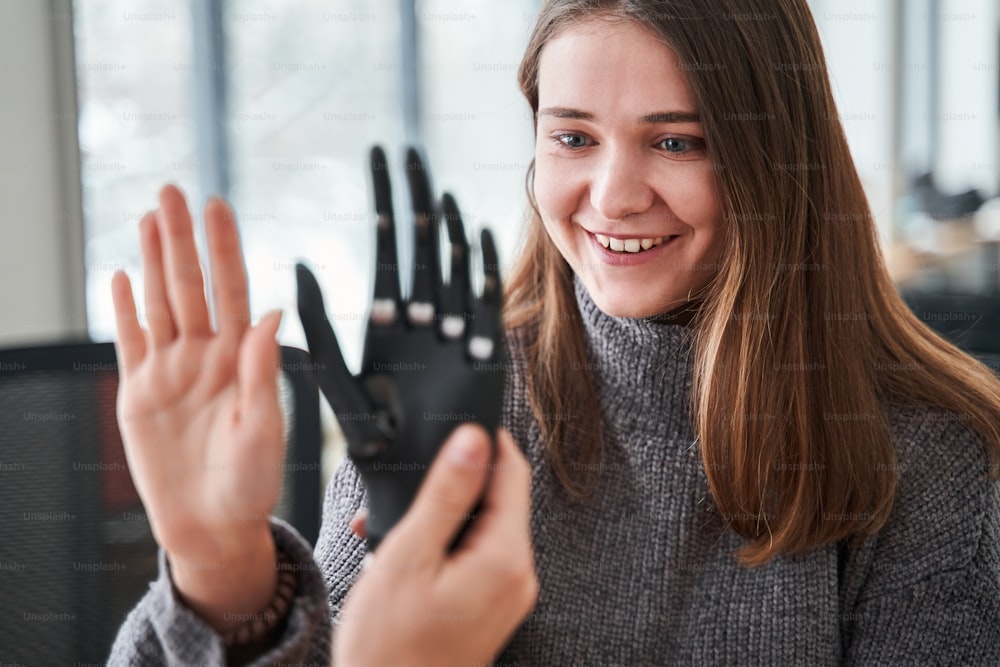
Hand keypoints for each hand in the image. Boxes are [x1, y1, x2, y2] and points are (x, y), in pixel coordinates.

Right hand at [111, 185, 281, 630]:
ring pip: (159, 302)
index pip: (232, 290)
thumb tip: (272, 312)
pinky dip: (124, 309)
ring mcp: (170, 370)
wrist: (210, 525)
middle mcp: (204, 355)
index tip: (218, 205)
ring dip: (153, 260)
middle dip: (181, 239)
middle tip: (172, 190)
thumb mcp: (265, 428)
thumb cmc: (250, 483)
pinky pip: (130, 341)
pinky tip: (122, 274)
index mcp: (239, 359)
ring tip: (149, 217)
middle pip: (190, 285)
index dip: (224, 248)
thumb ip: (262, 371)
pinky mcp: (139, 392)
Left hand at [297, 146, 505, 549]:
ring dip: (447, 228)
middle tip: (411, 155)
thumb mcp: (334, 383)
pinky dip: (482, 269)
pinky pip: (485, 304)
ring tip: (439, 188)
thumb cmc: (371, 449)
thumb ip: (316, 327)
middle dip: (416, 201)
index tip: (380, 159)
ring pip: (452, 269)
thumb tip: (295, 267)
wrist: (415, 491)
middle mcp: (421, 324)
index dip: (384, 202)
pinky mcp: (485, 356)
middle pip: (421, 249)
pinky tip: (477, 232)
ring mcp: (454, 336)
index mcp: (383, 325)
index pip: (385, 250)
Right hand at [334, 424, 537, 665]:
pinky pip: (475, 559)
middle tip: (406, 486)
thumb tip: (474, 438)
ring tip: (390, 529)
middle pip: (499, 500)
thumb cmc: (389, 648)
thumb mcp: (409, 556)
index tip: (453, 425)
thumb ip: (446, 493)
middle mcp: (518, 577)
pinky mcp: (490, 609)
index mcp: (506, 558)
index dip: (485, 440)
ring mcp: (507, 596)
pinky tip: (401, 556)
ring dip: (440, 517)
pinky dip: (442, 547)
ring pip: (482, 529)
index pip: (513, 472)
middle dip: (452, 484)